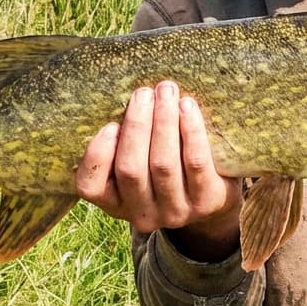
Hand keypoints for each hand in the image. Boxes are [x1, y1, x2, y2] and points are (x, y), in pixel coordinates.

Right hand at [75, 80, 240, 260]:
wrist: (216, 198)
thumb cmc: (167, 166)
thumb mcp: (140, 163)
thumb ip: (125, 140)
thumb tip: (122, 96)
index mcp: (115, 203)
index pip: (90, 186)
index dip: (97, 155)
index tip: (110, 124)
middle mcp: (142, 214)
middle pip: (130, 168)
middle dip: (136, 125)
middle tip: (143, 93)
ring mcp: (175, 212)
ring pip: (163, 164)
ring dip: (163, 121)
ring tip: (166, 91)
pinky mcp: (206, 202)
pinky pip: (196, 162)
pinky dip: (190, 131)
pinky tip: (187, 107)